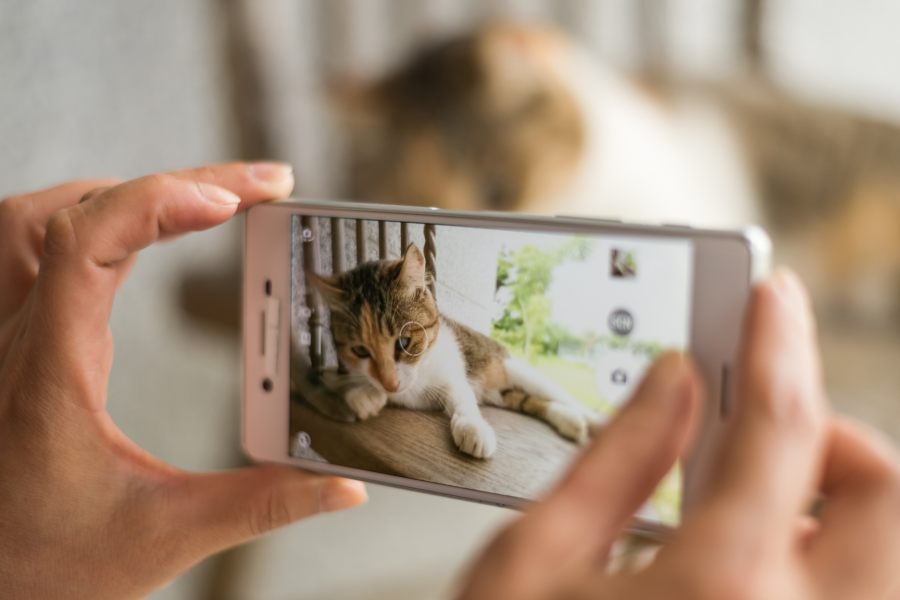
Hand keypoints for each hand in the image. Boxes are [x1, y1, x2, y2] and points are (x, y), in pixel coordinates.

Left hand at [0, 163, 367, 599]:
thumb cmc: (47, 566)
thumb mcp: (165, 536)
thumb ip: (261, 506)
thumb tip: (343, 486)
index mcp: (52, 373)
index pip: (86, 246)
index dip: (159, 202)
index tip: (236, 199)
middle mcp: (18, 338)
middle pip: (81, 213)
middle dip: (176, 185)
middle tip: (259, 186)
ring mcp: (5, 334)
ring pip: (35, 215)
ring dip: (122, 193)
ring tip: (200, 198)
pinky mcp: (12, 340)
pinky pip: (27, 244)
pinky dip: (88, 219)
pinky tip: (131, 235)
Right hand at [459, 270, 899, 599]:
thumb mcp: (533, 560)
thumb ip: (613, 458)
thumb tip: (671, 379)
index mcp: (717, 590)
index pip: (779, 425)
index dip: (776, 341)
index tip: (771, 297)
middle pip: (891, 495)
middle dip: (834, 439)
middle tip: (759, 434)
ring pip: (894, 556)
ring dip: (845, 509)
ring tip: (759, 510)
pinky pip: (860, 595)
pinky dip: (833, 565)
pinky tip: (759, 569)